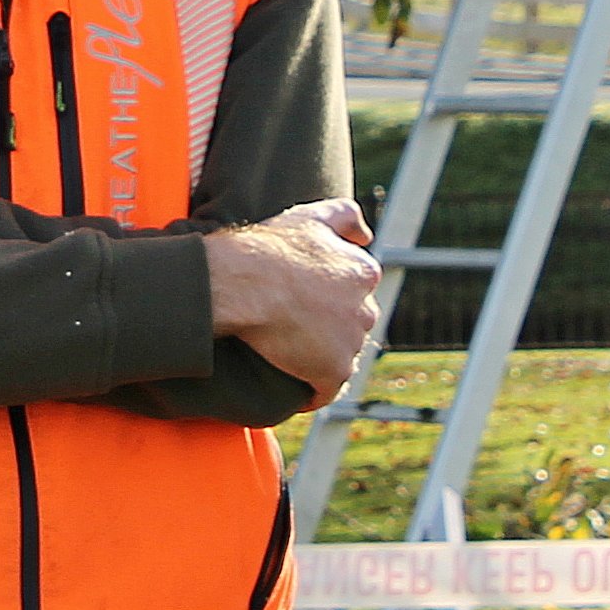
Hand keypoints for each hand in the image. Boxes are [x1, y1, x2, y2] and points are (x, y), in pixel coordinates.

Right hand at [206, 200, 381, 400]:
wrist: (243, 283)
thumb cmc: (271, 248)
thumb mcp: (311, 216)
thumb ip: (345, 216)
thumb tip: (366, 235)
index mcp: (364, 272)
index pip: (355, 294)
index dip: (329, 300)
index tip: (306, 304)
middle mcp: (365, 308)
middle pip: (351, 326)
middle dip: (330, 330)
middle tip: (294, 329)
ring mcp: (351, 343)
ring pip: (340, 358)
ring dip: (320, 360)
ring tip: (288, 356)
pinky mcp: (333, 372)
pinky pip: (326, 391)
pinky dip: (312, 393)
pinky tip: (296, 390)